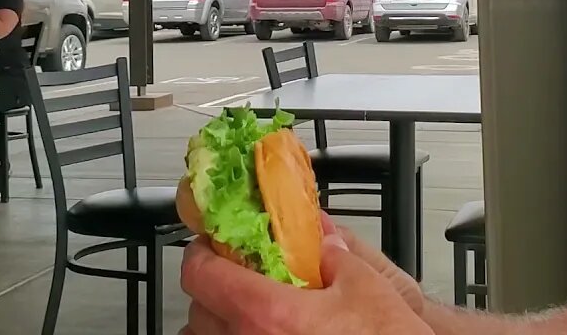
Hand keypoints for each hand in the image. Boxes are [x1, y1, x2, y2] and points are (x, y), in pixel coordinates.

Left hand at [180, 217, 430, 334]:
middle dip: (213, 289)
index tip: (211, 244)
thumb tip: (323, 243)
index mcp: (268, 314)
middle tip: (236, 276)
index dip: (201, 252)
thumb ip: (335, 255)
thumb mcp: (368, 286)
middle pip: (198, 312)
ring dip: (218, 324)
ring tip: (244, 313)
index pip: (201, 274)